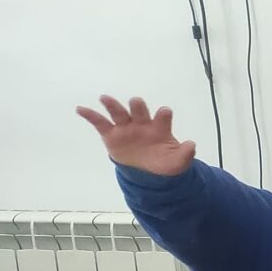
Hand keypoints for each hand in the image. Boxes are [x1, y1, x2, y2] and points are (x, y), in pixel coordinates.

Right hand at [76, 97, 196, 177]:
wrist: (148, 172)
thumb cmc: (164, 162)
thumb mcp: (177, 162)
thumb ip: (185, 154)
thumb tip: (191, 145)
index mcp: (159, 128)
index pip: (162, 118)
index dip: (163, 114)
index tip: (164, 112)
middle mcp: (142, 124)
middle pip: (139, 111)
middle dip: (138, 106)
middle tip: (136, 102)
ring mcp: (126, 128)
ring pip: (119, 113)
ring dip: (113, 105)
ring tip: (105, 98)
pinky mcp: (112, 135)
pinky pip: (99, 123)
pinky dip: (90, 115)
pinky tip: (80, 109)